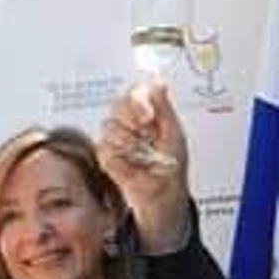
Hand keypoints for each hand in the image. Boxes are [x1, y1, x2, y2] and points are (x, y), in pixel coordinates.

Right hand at [98, 81, 192, 251]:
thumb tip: (158, 83)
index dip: (137, 101)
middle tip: (147, 135)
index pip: (132, 93)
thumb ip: (163, 108)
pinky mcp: (105, 156)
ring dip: (130, 143)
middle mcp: (128, 122)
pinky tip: (132, 166)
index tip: (148, 117)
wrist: (163, 194)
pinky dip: (121, 159)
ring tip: (143, 156)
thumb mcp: (174, 134)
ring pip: (110, 127)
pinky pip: (105, 149)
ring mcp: (115, 139)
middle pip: (117, 105)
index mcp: (145, 112)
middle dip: (133, 120)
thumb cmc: (171, 165)